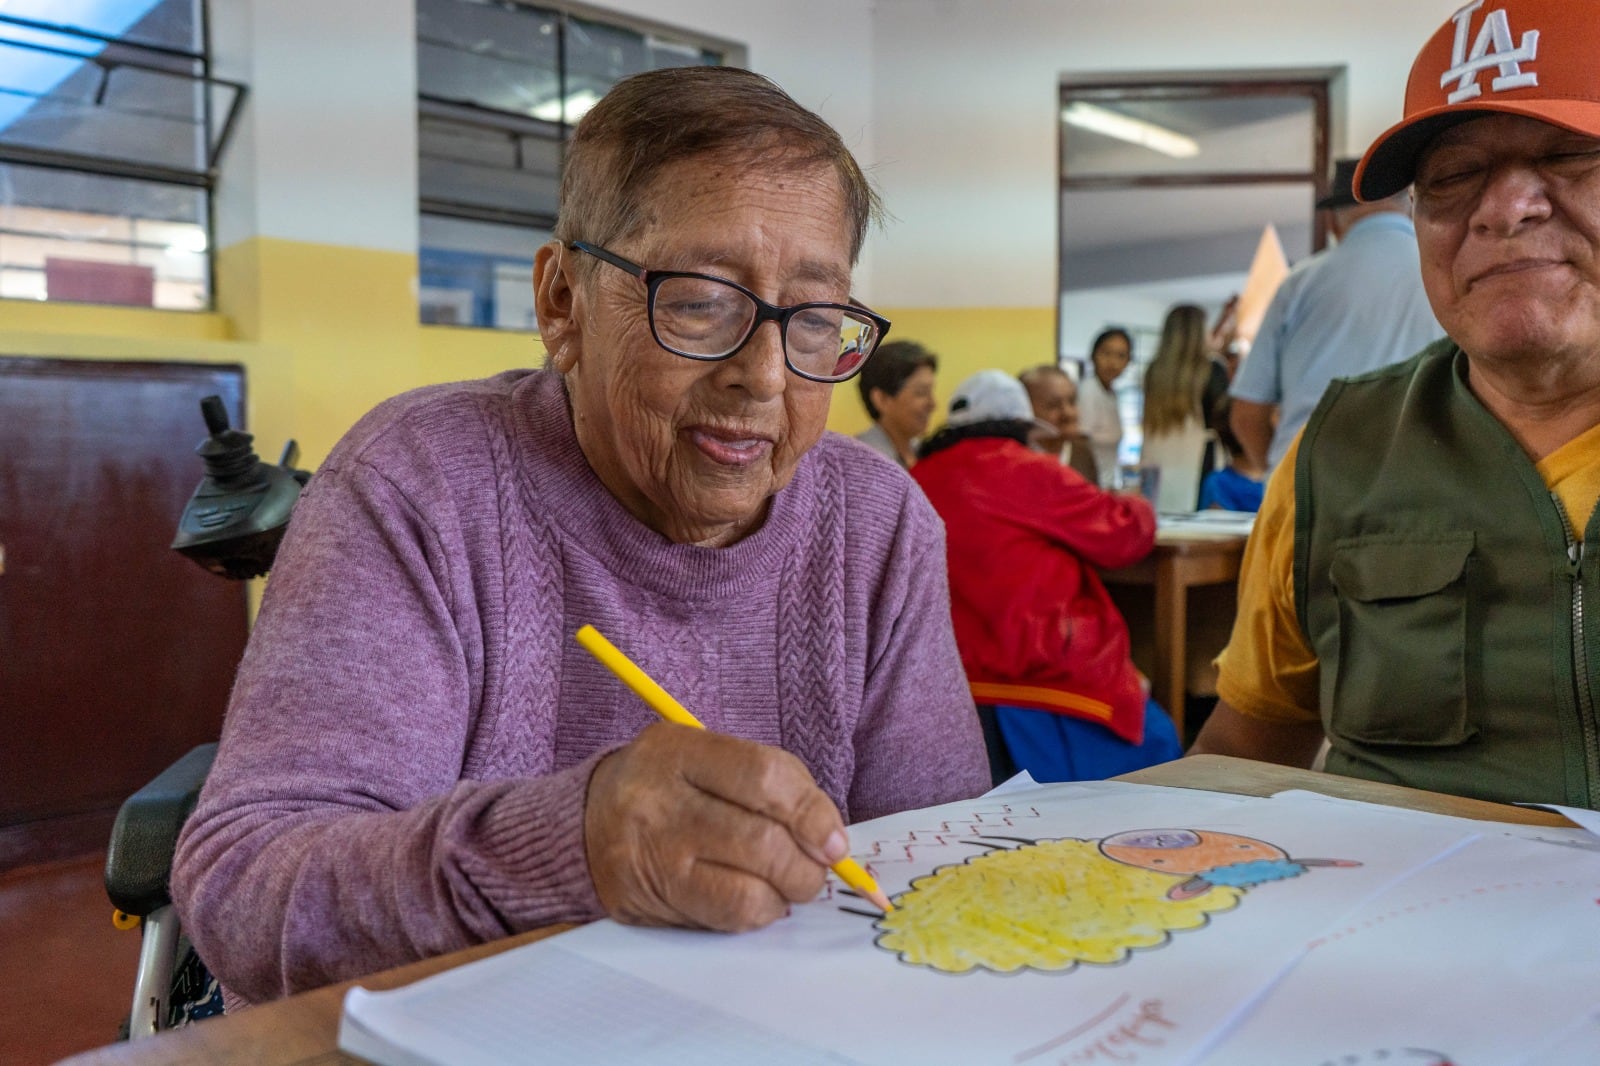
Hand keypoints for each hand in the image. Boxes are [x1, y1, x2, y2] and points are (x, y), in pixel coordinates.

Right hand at [582, 722, 849, 930]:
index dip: (812, 811)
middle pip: (761, 840)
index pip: (764, 776)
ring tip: (791, 884)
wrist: (585, 823)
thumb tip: (831, 838)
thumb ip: (768, 782)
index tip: (833, 837)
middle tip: (818, 866)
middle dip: (807, 864)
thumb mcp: (705, 757)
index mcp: (677, 749)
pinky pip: (727, 916)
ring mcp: (653, 855)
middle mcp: (659, 801)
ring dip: (788, 892)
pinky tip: (760, 898)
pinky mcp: (650, 899)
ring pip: (748, 888)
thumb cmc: (668, 786)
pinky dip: (760, 912)